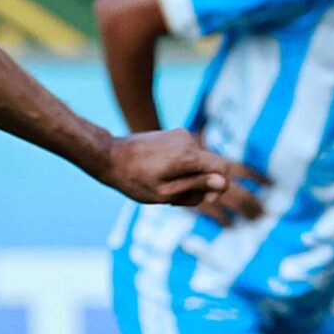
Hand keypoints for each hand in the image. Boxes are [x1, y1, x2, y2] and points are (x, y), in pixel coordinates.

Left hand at [105, 130, 265, 218]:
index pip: (223, 168)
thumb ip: (194, 187)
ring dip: (189, 179)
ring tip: (165, 189)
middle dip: (200, 186)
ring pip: (200, 162)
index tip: (204, 199)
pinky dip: (183, 169)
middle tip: (175, 199)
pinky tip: (163, 176)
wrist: (110, 156)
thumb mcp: (164, 193)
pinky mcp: (175, 135)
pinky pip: (190, 155)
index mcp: (188, 156)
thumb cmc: (133, 180)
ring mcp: (182, 135)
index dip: (219, 187)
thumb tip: (222, 182)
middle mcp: (189, 140)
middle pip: (211, 167)